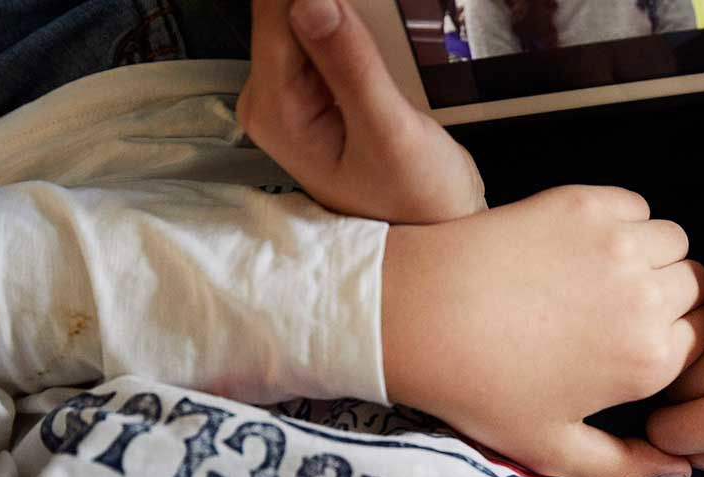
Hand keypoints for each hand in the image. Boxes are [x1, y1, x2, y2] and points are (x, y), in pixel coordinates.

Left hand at [239, 0, 485, 223]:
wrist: (433, 227)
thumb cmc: (414, 199)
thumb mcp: (391, 132)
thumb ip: (351, 64)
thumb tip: (311, 1)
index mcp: (277, 111)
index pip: (274, 15)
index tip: (354, 2)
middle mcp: (270, 100)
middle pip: (283, 11)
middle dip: (332, 5)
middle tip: (374, 40)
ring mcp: (289, 94)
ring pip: (302, 16)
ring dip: (342, 10)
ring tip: (378, 43)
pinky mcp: (313, 88)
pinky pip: (320, 33)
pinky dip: (346, 23)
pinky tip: (372, 37)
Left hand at [382, 186, 703, 476]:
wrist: (415, 315)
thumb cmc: (480, 390)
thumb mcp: (549, 448)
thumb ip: (624, 468)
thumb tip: (681, 468)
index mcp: (649, 359)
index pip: (703, 340)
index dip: (674, 344)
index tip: (635, 346)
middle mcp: (647, 297)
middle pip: (695, 288)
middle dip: (669, 301)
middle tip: (616, 313)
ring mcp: (618, 242)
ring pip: (672, 242)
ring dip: (653, 258)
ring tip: (604, 277)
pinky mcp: (586, 203)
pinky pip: (635, 206)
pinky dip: (623, 222)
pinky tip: (582, 247)